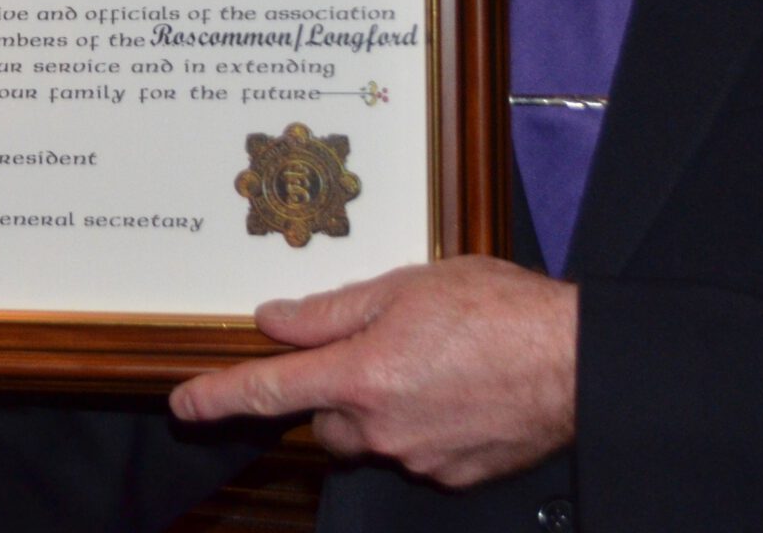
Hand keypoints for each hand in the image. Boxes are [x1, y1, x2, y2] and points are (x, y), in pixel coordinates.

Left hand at [169, 256, 576, 487]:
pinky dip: (423, 425)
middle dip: (335, 393)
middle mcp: (381, 427)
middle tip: (378, 350)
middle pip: (324, 421)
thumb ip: (332, 310)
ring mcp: (417, 458)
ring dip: (382, 406)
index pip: (268, 392)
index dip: (218, 397)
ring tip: (432, 362)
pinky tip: (457, 390)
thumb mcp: (405, 287)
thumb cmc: (499, 312)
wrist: (577, 361)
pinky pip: (415, 452)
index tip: (184, 404)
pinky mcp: (453, 476)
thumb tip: (275, 320)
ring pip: (372, 436)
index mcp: (360, 375)